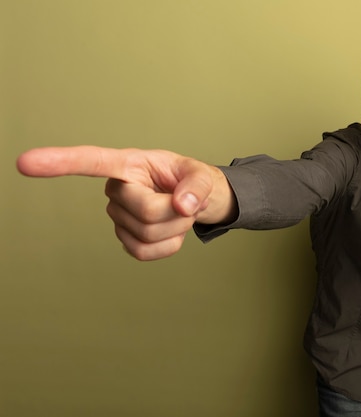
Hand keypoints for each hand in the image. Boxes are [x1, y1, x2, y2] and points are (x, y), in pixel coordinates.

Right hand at [17, 146, 235, 259]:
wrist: (196, 202)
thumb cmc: (192, 181)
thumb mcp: (202, 175)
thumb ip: (197, 186)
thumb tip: (183, 206)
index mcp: (129, 165)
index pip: (90, 162)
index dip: (60, 162)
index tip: (25, 163)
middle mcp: (116, 190)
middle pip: (147, 212)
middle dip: (176, 211)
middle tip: (185, 201)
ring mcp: (117, 217)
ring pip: (147, 234)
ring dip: (175, 228)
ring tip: (178, 212)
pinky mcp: (125, 239)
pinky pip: (144, 252)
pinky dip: (168, 246)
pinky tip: (170, 231)